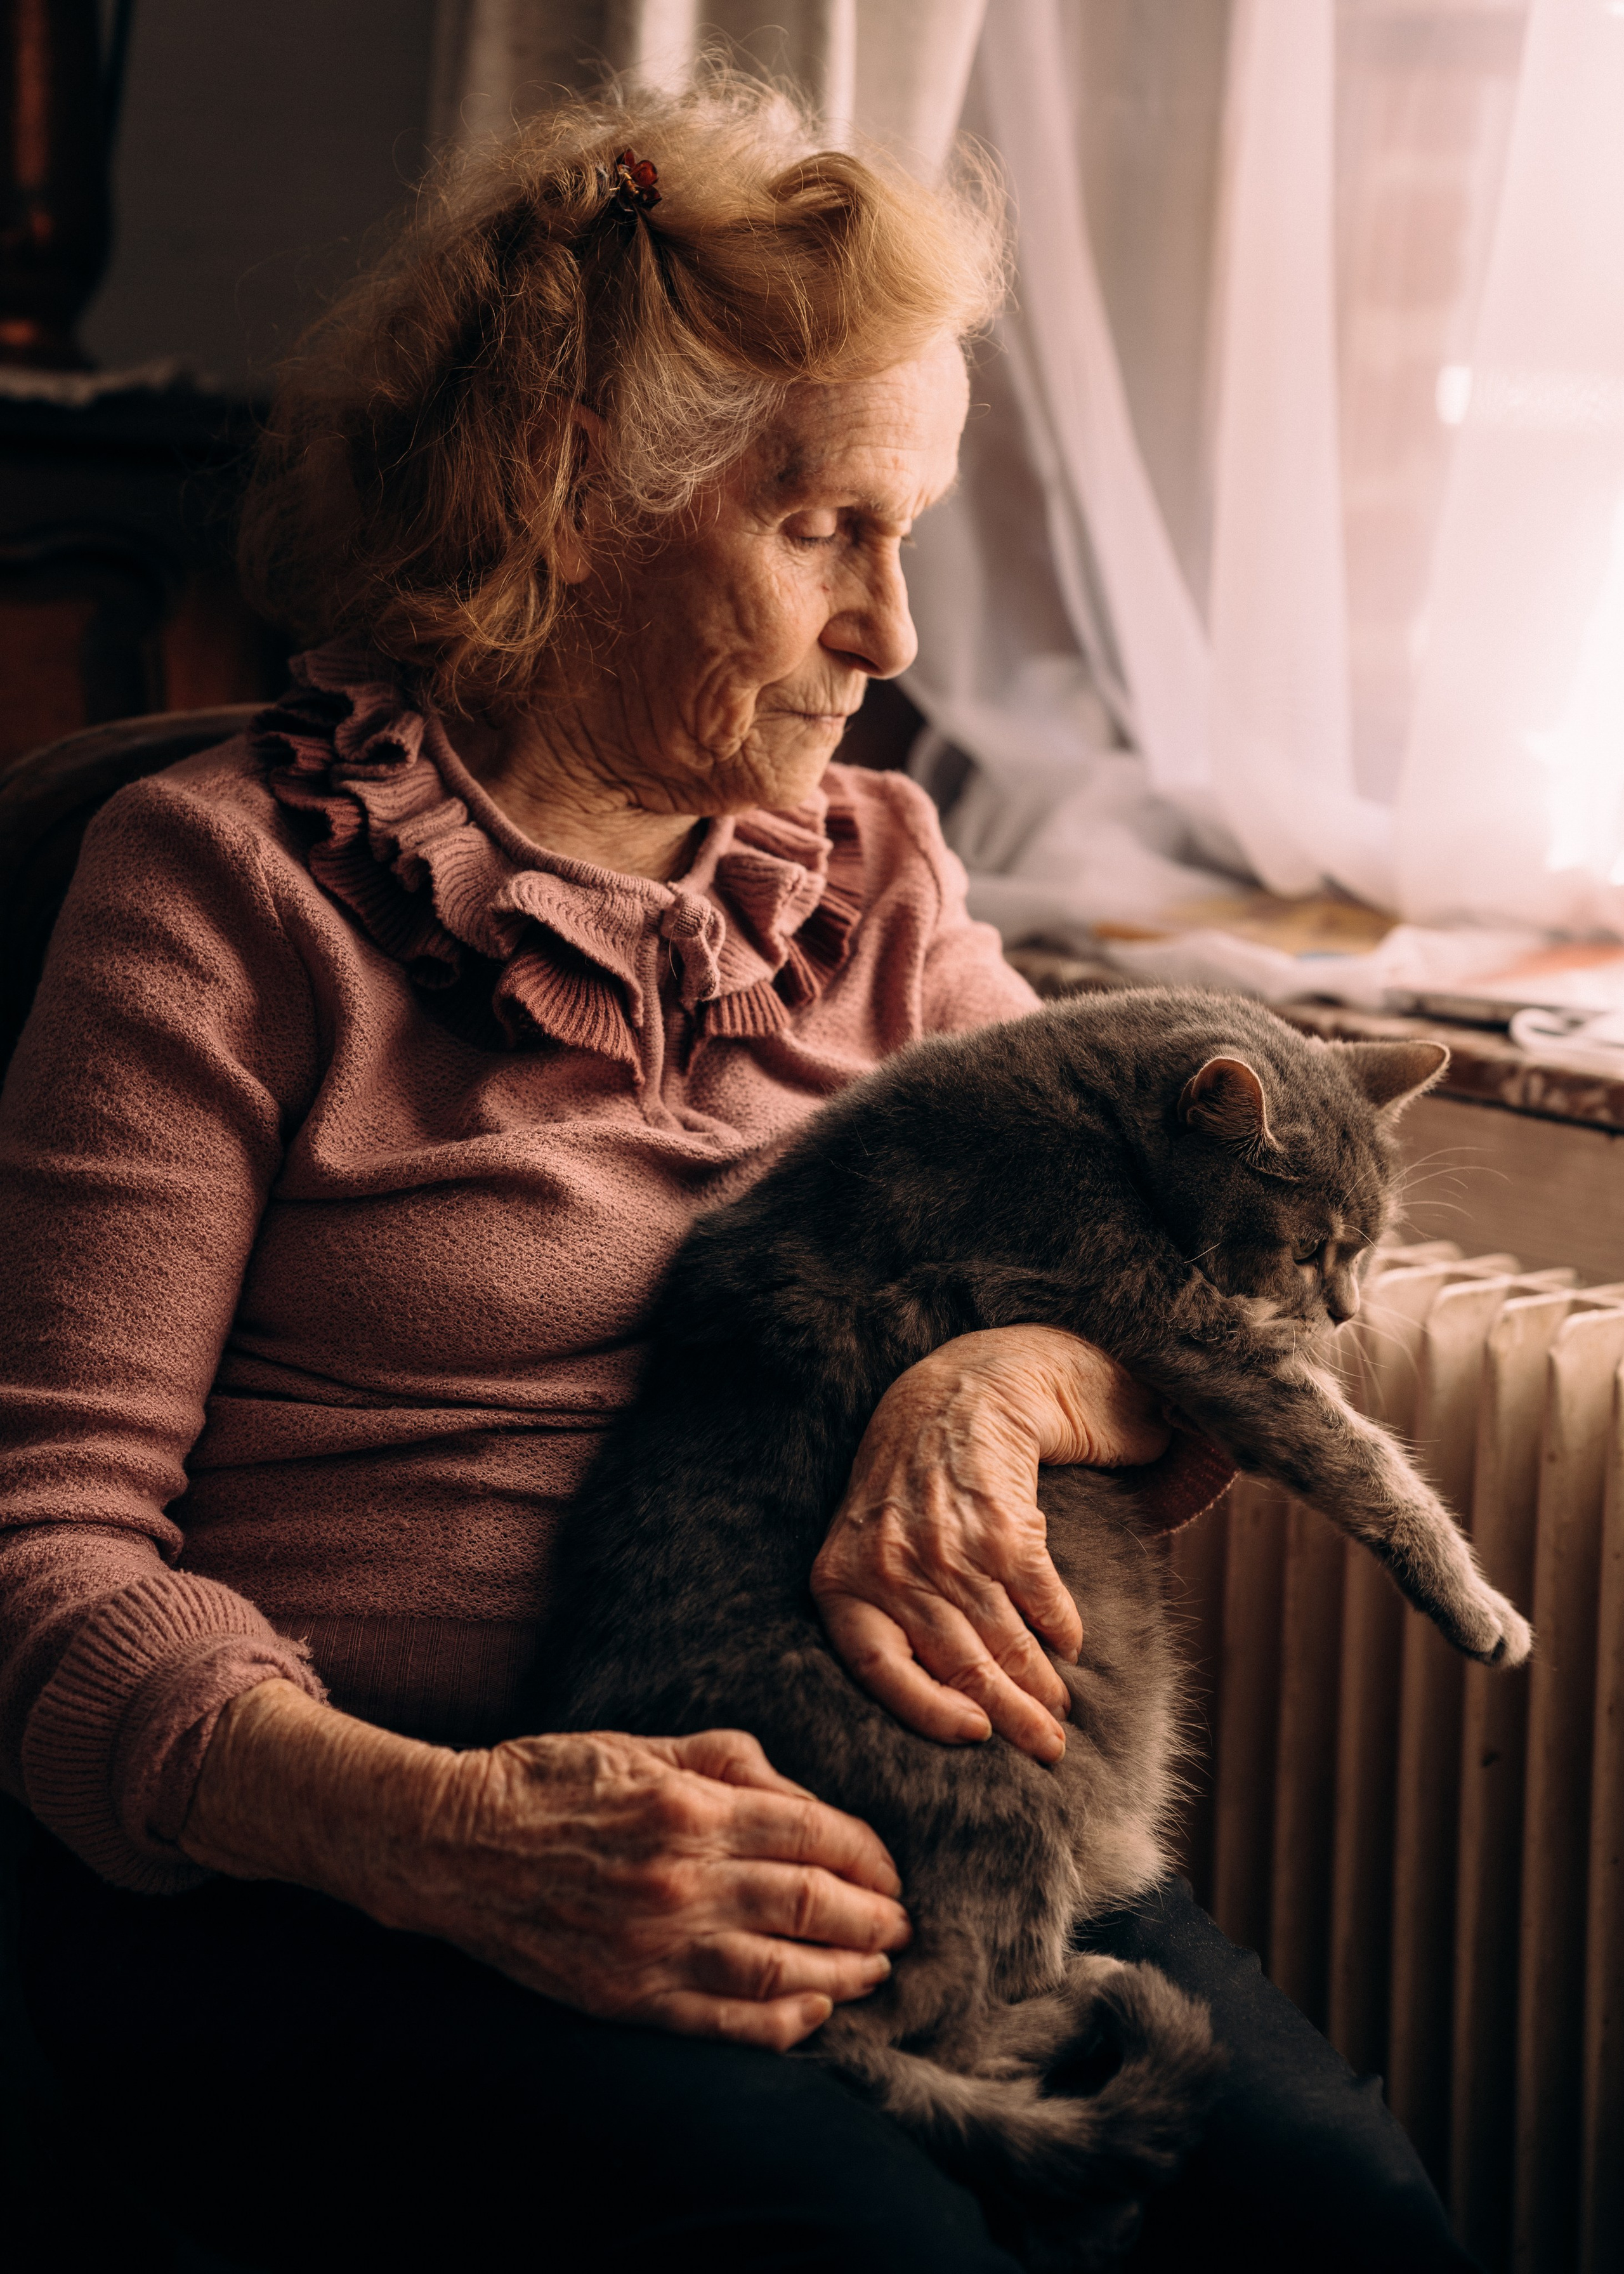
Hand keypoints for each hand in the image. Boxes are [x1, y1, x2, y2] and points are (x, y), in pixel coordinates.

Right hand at [182, 1683, 910, 2051]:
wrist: (454, 1842)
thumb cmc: (553, 1779)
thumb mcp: (645, 1744)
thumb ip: (731, 1762)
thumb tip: (801, 1793)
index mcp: (692, 1806)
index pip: (816, 1833)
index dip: (868, 1856)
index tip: (891, 1870)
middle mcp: (684, 1878)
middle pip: (813, 1905)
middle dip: (873, 1919)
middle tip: (901, 1925)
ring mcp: (656, 1944)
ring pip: (782, 1970)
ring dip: (844, 1974)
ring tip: (876, 1971)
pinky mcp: (628, 1995)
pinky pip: (725, 2020)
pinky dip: (782, 2022)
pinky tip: (813, 2013)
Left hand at [811, 1326, 1169, 1763]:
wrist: (952, 1396)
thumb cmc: (902, 1489)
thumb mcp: (862, 1547)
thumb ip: (878, 1615)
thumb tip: (928, 1702)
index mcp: (844, 1581)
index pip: (876, 1669)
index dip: (926, 1711)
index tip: (972, 1735)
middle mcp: (894, 1569)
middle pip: (958, 1666)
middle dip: (1009, 1719)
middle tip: (1045, 1751)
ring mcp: (950, 1548)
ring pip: (1003, 1641)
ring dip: (1041, 1686)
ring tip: (1059, 1713)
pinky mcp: (1006, 1527)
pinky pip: (1040, 1599)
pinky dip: (1062, 1630)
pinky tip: (1071, 1649)